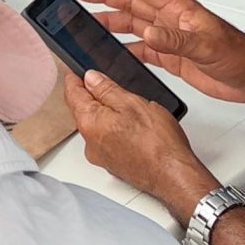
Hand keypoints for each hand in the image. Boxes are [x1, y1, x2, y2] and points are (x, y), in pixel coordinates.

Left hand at [61, 68, 217, 217]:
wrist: (173, 176)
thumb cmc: (157, 144)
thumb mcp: (132, 103)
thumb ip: (106, 88)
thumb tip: (91, 77)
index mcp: (89, 123)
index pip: (72, 94)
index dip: (76, 77)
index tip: (79, 69)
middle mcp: (90, 143)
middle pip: (83, 110)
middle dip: (93, 95)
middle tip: (108, 82)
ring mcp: (101, 156)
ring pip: (97, 126)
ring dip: (107, 113)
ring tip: (128, 105)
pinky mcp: (114, 164)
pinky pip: (107, 140)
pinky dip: (115, 129)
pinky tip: (133, 126)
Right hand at [74, 0, 244, 104]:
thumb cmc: (239, 54)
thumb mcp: (207, 46)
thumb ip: (176, 40)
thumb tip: (149, 33)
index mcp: (180, 9)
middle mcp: (171, 21)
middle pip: (133, 2)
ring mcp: (170, 39)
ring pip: (134, 25)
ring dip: (112, 21)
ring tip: (88, 21)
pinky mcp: (171, 58)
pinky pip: (142, 50)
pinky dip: (125, 49)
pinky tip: (112, 50)